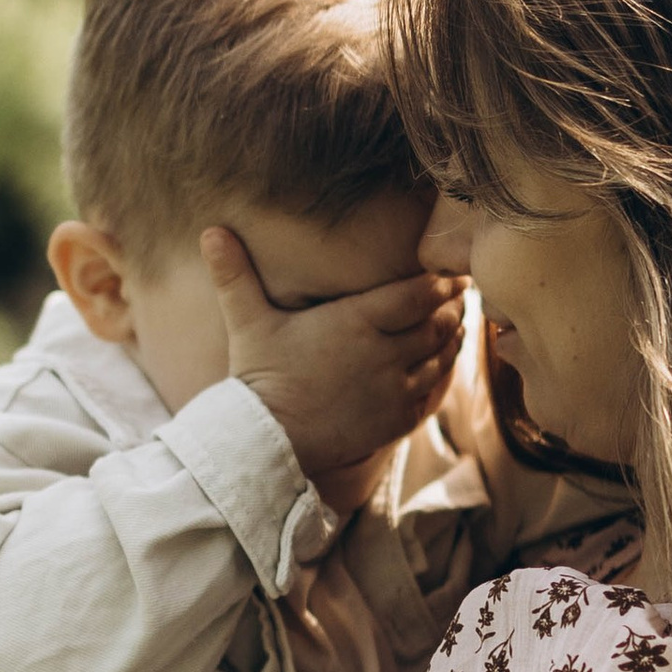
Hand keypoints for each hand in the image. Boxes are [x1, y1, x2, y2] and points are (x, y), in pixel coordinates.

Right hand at [200, 227, 465, 511]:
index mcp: (357, 322)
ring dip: (453, 338)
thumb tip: (209, 231)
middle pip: (439, 322)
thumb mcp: (247, 321)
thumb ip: (235, 275)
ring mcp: (394, 390)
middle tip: (462, 295)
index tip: (451, 274)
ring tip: (458, 323)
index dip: (441, 282)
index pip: (420, 294)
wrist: (266, 441)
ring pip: (443, 356)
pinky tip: (443, 363)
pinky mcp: (396, 420)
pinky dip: (443, 374)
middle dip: (453, 307)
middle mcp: (385, 354)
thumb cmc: (258, 377)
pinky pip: (433, 392)